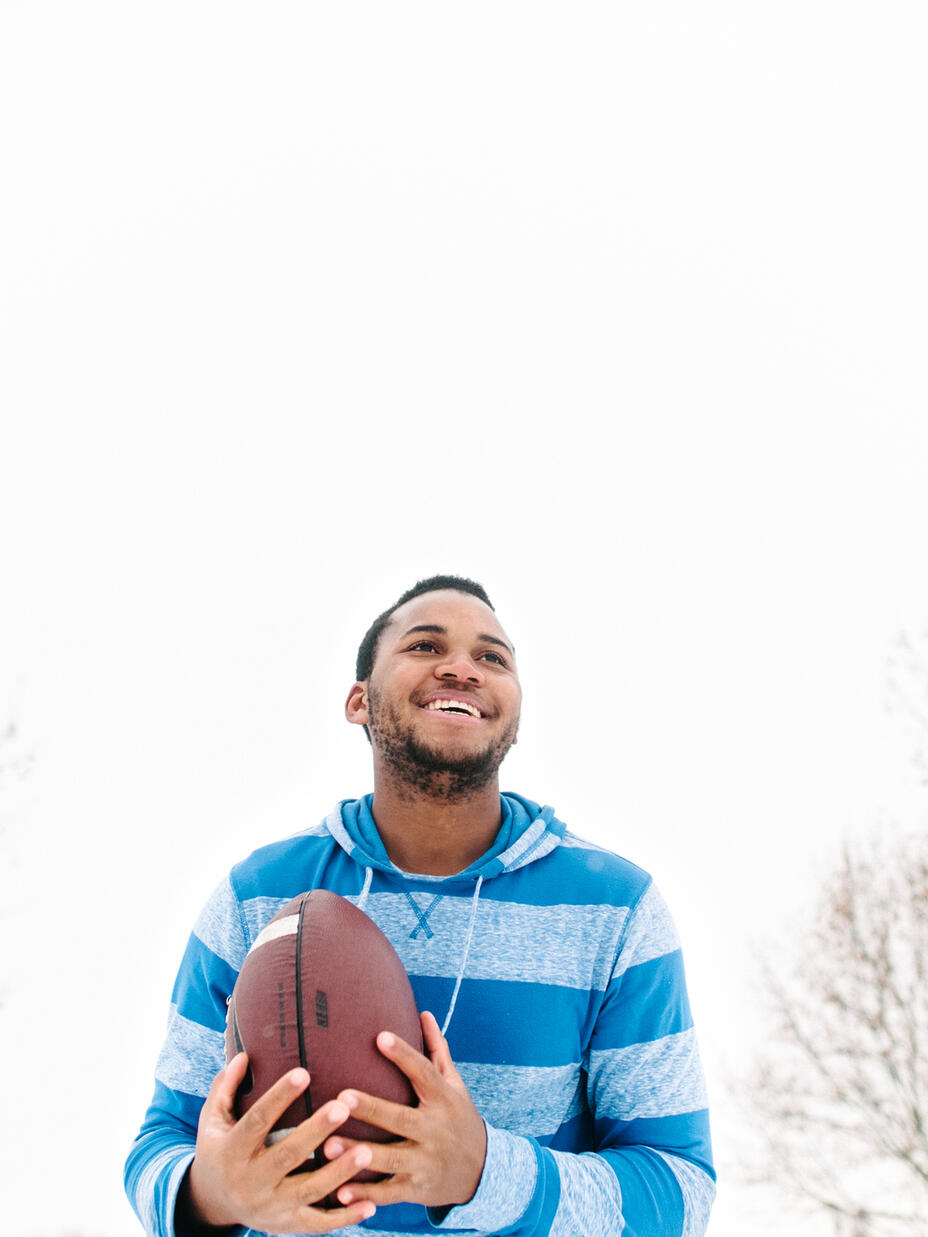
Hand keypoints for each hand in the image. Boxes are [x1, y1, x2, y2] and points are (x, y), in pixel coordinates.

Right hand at [183, 1052, 377, 1233]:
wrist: (212, 1203)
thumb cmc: (219, 1148)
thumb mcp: (211, 1120)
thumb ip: (225, 1087)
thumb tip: (243, 1055)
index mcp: (232, 1151)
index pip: (257, 1121)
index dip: (279, 1097)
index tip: (304, 1072)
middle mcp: (250, 1182)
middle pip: (287, 1155)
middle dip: (316, 1131)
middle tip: (343, 1106)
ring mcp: (270, 1207)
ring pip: (308, 1190)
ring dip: (339, 1172)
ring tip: (366, 1151)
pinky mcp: (287, 1225)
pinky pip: (318, 1223)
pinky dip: (345, 1218)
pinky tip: (371, 1204)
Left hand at [322, 1010, 486, 1209]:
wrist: (482, 1171)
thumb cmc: (459, 1118)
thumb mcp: (454, 1085)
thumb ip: (437, 1051)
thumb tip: (423, 1013)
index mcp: (444, 1100)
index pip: (424, 1073)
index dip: (404, 1055)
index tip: (380, 1036)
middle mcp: (435, 1131)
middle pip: (401, 1118)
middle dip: (372, 1109)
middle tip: (341, 1096)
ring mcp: (426, 1162)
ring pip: (391, 1158)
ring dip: (359, 1153)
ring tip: (327, 1144)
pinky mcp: (416, 1189)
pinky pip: (389, 1193)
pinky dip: (366, 1195)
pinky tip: (340, 1191)